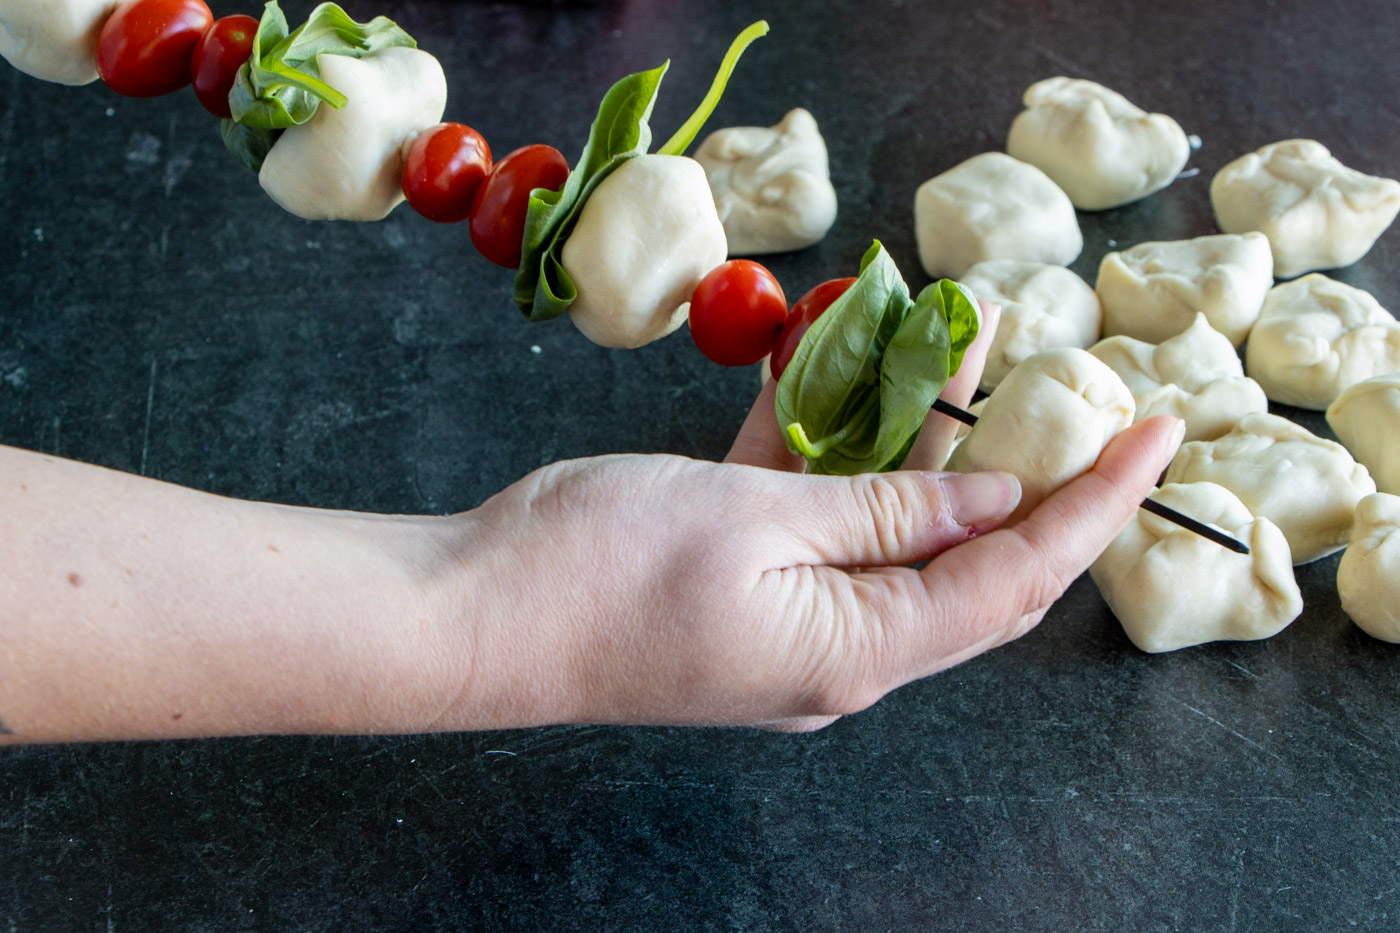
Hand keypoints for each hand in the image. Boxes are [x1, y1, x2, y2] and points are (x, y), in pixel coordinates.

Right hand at [437, 305, 1184, 730]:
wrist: (476, 612)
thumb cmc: (604, 570)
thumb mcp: (759, 519)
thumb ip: (884, 510)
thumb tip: (987, 501)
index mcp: (861, 648)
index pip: (1016, 577)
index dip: (1091, 506)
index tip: (1150, 436)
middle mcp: (842, 648)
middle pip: (968, 558)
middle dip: (1022, 468)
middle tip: (1062, 388)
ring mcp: (791, 619)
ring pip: (890, 524)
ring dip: (922, 440)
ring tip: (953, 340)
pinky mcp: (743, 585)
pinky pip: (815, 516)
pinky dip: (836, 452)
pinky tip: (840, 370)